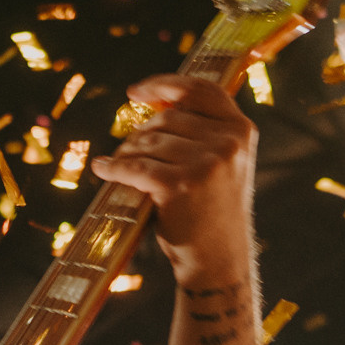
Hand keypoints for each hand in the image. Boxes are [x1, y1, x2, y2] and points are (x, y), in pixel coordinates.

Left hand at [88, 75, 257, 277]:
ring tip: (121, 167)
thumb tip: (154, 102)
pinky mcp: (179, 185)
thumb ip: (202, 132)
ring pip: (148, 141)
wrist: (218, 260)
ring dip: (127, 153)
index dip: (165, 84)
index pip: (201, 90)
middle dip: (141, 134)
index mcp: (242, 131)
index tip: (136, 91)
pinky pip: (134, 167)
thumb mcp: (222, 164)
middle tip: (129, 152)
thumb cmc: (213, 211)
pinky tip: (103, 169)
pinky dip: (114, 168)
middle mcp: (228, 142)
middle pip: (167, 117)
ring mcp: (206, 163)